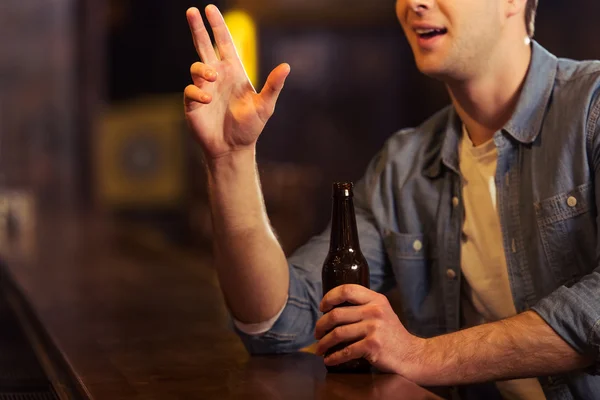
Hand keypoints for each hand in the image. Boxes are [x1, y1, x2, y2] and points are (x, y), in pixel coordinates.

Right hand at [184, 5, 289, 158]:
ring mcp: (203, 89)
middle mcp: (217, 76)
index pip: (224, 43)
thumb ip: (273, 85)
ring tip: (212, 78)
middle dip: (198, 29)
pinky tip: (207, 100)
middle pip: (204, 47)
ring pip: (196, 67)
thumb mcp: (265, 106)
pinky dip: (198, 92)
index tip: (209, 9)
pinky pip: (191, 90)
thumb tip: (286, 66)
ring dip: (202, 70)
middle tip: (192, 11)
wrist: (233, 149)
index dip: (217, 26)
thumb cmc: (250, 127)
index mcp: (233, 72)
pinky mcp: (193, 103)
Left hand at [315, 284, 425, 377]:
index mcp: (376, 299)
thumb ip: (364, 306)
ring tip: (319, 348)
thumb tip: (334, 308)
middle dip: (321, 325)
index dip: (329, 297)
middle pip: (336, 314)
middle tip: (317, 333)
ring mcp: (374, 328)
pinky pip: (345, 351)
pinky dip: (334, 357)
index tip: (322, 307)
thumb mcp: (382, 312)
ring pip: (337, 333)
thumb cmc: (392, 334)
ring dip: (324, 343)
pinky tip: (329, 360)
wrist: (411, 355)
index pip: (346, 290)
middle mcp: (374, 311)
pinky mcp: (372, 346)